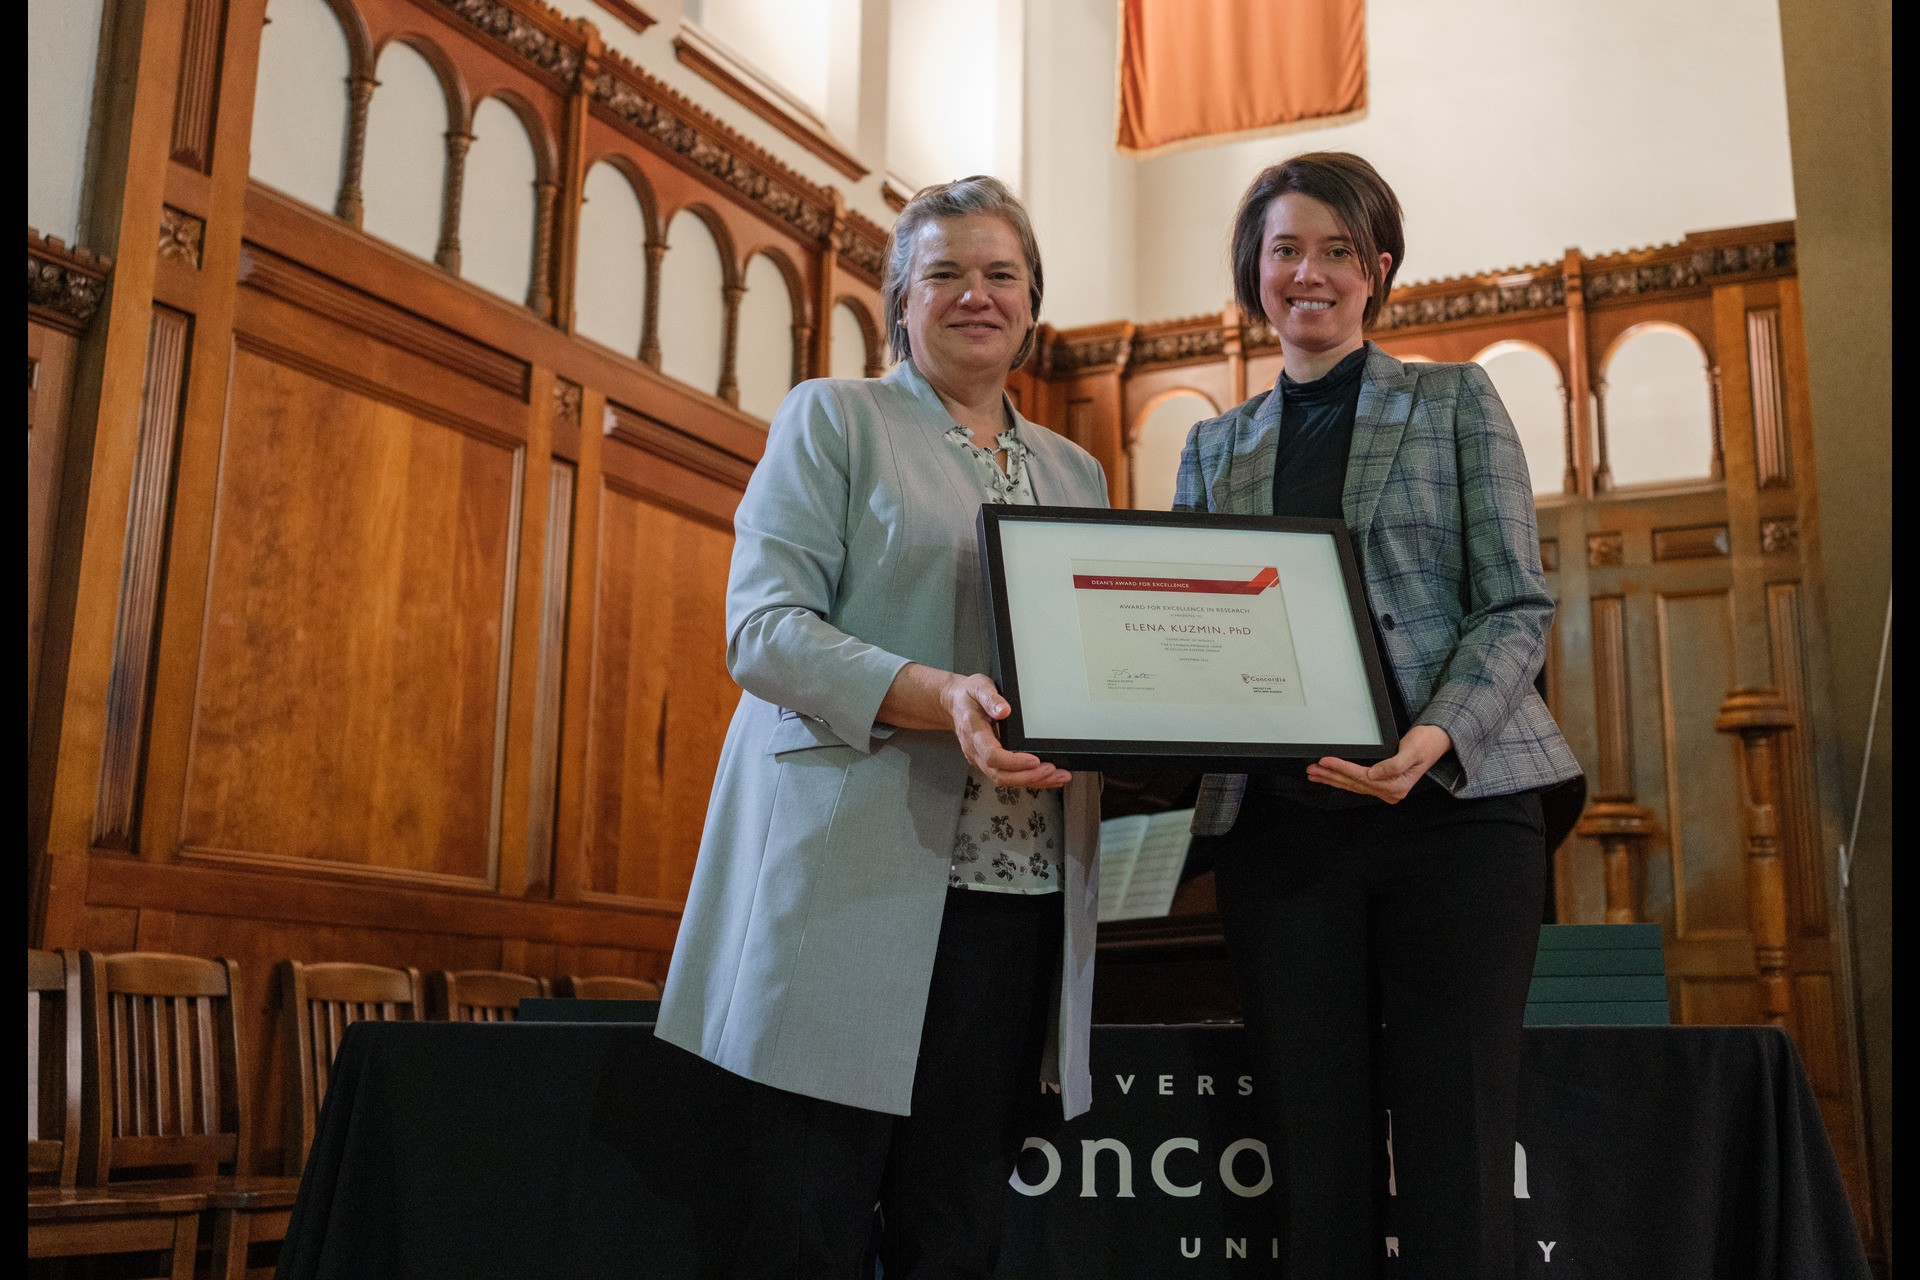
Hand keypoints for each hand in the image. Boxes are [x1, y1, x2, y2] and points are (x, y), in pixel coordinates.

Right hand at [940, 673, 1071, 789]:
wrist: (955, 703)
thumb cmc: (968, 696)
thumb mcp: (978, 687)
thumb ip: (990, 698)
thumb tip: (1004, 710)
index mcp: (974, 732)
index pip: (992, 755)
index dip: (1013, 761)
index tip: (1034, 760)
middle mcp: (976, 750)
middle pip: (1000, 775)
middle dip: (1027, 777)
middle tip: (1051, 771)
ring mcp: (981, 758)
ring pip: (1005, 779)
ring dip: (1031, 780)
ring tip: (1057, 777)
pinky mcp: (989, 762)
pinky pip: (1007, 775)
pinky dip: (1028, 778)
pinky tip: (1046, 777)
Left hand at [1307, 724, 1451, 803]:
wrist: (1437, 741)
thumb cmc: (1426, 743)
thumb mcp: (1411, 751)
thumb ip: (1393, 765)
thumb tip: (1373, 775)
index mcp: (1397, 785)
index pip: (1362, 777)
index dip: (1342, 768)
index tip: (1325, 760)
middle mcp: (1391, 791)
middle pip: (1354, 783)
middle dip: (1331, 775)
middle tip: (1311, 769)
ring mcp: (1387, 790)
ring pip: (1353, 786)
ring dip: (1333, 779)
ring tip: (1314, 774)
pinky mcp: (1383, 785)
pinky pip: (1359, 784)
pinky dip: (1343, 780)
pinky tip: (1330, 777)